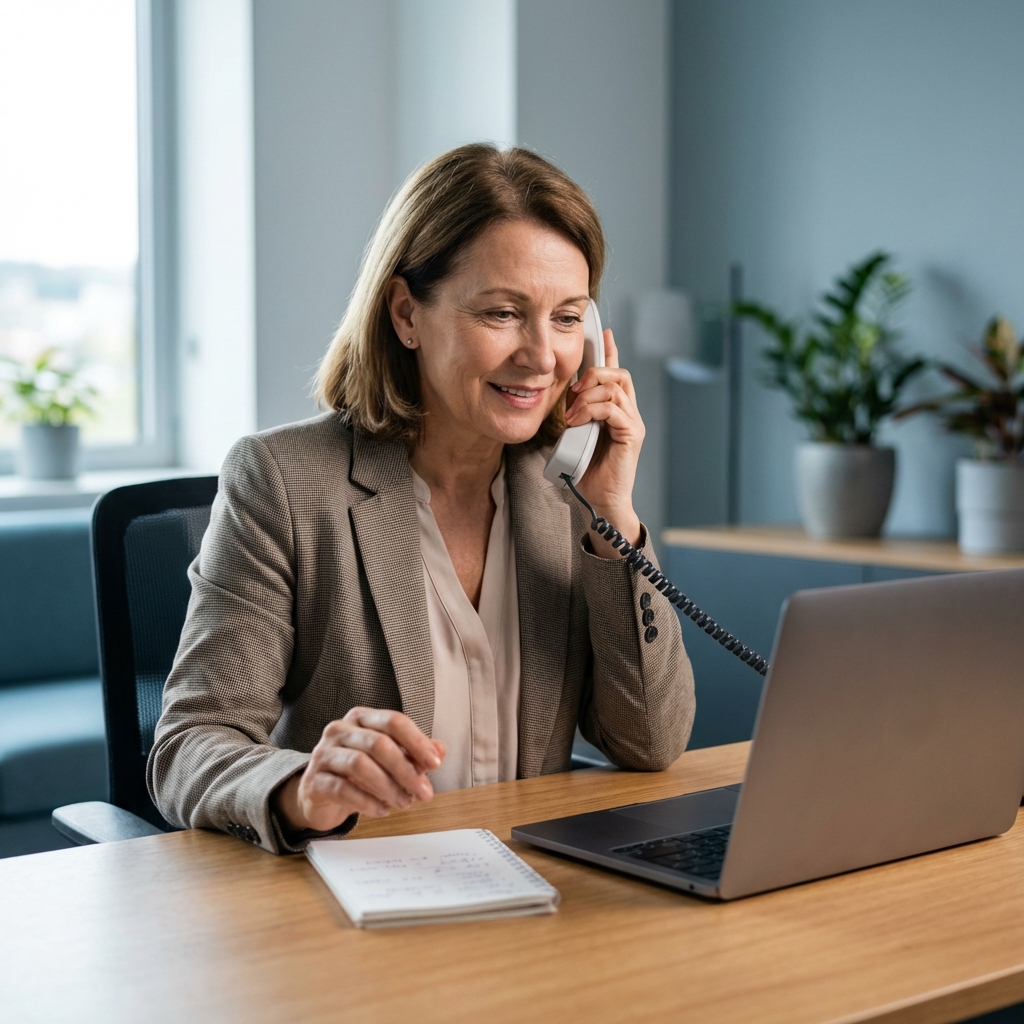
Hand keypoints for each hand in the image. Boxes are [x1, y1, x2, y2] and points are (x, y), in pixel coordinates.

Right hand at [272, 707, 445, 833]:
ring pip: (360, 764)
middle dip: (406, 770)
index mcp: (362, 718)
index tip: (434, 764)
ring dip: (388, 787)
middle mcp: (340, 729)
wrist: (321, 794)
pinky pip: (342, 788)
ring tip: (404, 803)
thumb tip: (440, 751)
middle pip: (378, 743)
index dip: (416, 742)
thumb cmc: (358, 773)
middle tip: (424, 792)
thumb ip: (414, 754)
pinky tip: (382, 810)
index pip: (393, 721)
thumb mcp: (389, 761)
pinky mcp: (314, 780)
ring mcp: (323, 753)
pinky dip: (367, 801)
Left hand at [564, 328, 644, 556]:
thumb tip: (559, 395)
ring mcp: (632, 422)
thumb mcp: (574, 434)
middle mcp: (629, 412)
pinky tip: (577, 421)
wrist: (600, 500)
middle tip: (575, 388)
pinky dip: (592, 410)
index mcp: (616, 410)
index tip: (604, 333)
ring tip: (572, 412)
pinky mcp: (632, 434)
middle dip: (595, 372)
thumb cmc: (587, 471)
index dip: (611, 352)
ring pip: (616, 386)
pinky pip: (614, 408)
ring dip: (589, 394)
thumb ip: (574, 413)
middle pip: (619, 373)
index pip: (617, 374)